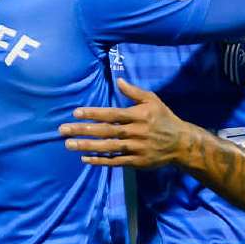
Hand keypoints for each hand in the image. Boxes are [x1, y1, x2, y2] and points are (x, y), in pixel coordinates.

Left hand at [59, 78, 190, 168]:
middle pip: (106, 131)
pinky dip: (99, 161)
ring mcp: (135, 149)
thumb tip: (118, 81)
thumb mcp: (153, 100)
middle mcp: (136, 132)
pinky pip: (115, 161)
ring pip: (107, 147)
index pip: (112, 114)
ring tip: (69, 144)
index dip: (93, 114)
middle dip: (83, 130)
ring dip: (87, 146)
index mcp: (138, 115)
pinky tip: (85, 159)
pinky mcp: (136, 162)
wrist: (181, 143)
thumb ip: (134, 92)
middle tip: (63, 130)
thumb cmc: (164, 118)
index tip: (76, 113)